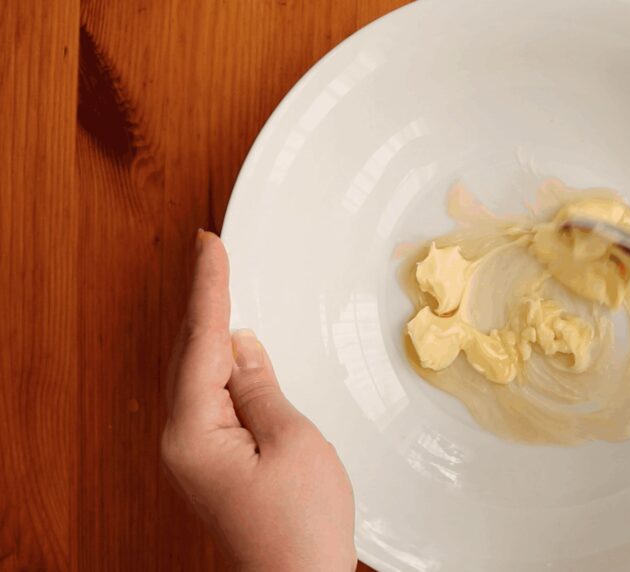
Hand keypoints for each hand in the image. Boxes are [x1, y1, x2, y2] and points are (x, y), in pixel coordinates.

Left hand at [161, 230, 355, 571]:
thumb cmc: (300, 525)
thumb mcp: (291, 440)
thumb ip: (260, 387)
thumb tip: (241, 345)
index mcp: (195, 431)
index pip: (200, 342)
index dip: (209, 288)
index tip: (211, 246)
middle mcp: (182, 440)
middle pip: (188, 354)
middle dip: (202, 300)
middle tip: (211, 251)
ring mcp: (195, 453)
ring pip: (196, 373)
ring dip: (208, 328)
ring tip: (217, 282)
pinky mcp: (213, 461)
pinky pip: (208, 396)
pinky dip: (218, 362)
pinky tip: (228, 346)